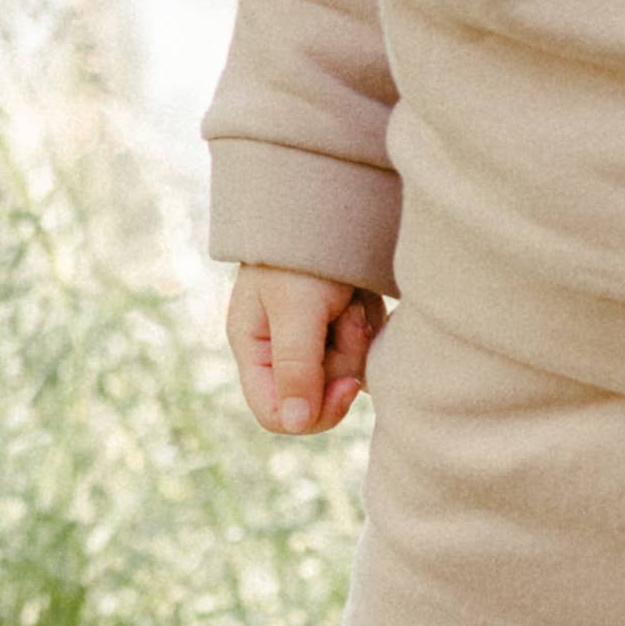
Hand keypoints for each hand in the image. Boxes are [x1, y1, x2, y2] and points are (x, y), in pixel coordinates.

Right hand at [229, 265, 383, 436]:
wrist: (331, 202)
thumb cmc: (301, 254)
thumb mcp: (295, 309)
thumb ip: (295, 367)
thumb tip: (297, 423)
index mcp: (255, 349)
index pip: (276, 413)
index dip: (314, 412)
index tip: (346, 387)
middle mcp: (281, 351)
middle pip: (319, 396)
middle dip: (341, 361)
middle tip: (346, 316)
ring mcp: (313, 340)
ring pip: (346, 375)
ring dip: (358, 338)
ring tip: (352, 297)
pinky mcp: (340, 328)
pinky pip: (363, 353)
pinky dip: (370, 328)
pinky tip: (363, 297)